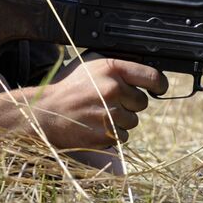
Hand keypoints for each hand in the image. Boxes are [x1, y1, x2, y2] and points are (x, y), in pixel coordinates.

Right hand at [26, 56, 168, 149]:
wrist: (43, 113)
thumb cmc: (67, 89)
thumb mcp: (90, 66)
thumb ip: (116, 67)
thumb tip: (143, 74)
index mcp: (111, 69)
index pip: (151, 76)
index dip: (159, 84)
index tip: (159, 89)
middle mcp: (113, 89)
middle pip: (142, 102)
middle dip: (129, 104)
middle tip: (108, 103)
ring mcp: (110, 112)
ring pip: (133, 121)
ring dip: (121, 121)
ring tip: (98, 115)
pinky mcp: (105, 133)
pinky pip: (123, 136)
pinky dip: (112, 134)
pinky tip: (94, 126)